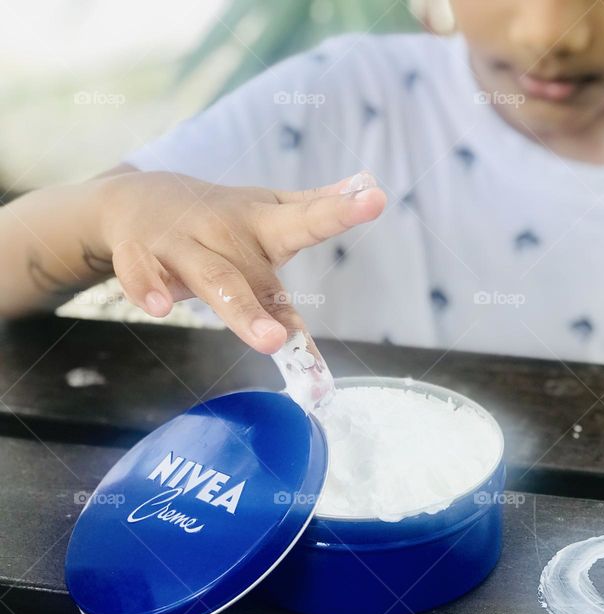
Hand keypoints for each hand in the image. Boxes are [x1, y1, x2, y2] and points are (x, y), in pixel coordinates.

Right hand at [96, 170, 385, 353]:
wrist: (134, 196)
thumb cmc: (218, 214)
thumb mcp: (267, 206)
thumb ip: (315, 207)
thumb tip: (368, 187)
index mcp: (261, 225)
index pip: (306, 219)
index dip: (340, 211)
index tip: (375, 199)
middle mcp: (225, 232)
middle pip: (251, 275)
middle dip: (271, 307)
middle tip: (293, 338)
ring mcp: (180, 242)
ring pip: (211, 279)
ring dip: (239, 310)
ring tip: (268, 341)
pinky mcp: (139, 253)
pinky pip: (140, 273)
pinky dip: (148, 289)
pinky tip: (160, 307)